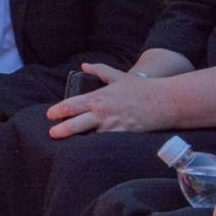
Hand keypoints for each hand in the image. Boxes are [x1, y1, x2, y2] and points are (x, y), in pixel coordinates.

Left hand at [45, 64, 166, 137]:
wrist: (165, 102)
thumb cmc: (141, 88)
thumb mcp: (118, 76)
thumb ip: (99, 70)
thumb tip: (84, 66)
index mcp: (98, 98)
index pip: (72, 105)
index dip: (59, 111)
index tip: (50, 115)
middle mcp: (103, 113)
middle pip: (76, 124)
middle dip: (62, 130)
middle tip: (53, 133)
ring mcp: (113, 127)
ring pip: (90, 136)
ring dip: (79, 140)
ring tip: (67, 144)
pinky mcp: (123, 136)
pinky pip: (106, 143)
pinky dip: (97, 145)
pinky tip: (89, 149)